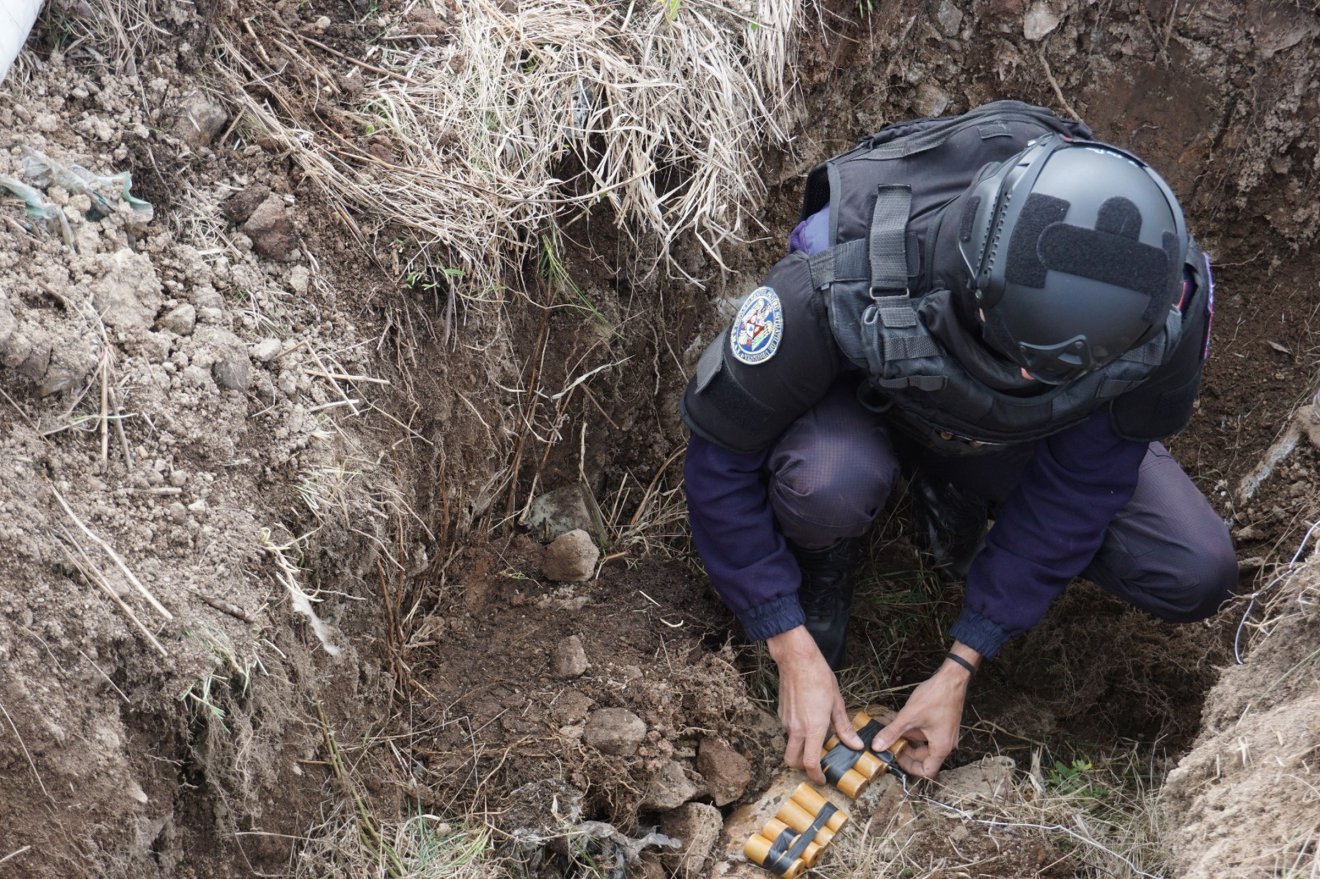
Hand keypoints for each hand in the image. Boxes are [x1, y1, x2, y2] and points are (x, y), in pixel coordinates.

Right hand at [767, 626, 863, 783]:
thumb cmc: (818, 677)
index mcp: (813, 727)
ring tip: (815, 739)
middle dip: (802, 768)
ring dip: (799, 749)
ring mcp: (786, 721)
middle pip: (793, 761)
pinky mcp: (781, 714)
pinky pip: (787, 731)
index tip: (822, 779)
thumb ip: (844, 728)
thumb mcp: (836, 702)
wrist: (796, 659)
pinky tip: (807, 722)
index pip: (810, 762)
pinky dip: (796, 734)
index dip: (816, 776)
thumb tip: (856, 745)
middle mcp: (796, 728)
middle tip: (816, 765)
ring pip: (790, 745)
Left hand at [870, 644, 979, 777]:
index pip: (927, 771)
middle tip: (886, 744)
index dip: (909, 768)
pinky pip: (922, 730)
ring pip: (919, 741)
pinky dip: (909, 727)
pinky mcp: (940, 722)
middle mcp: (944, 743)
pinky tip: (893, 719)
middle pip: (922, 757)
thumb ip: (892, 732)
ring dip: (903, 736)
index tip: (895, 759)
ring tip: (885, 728)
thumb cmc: (937, 696)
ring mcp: (942, 732)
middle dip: (902, 750)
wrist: (952, 678)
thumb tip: (877, 746)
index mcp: (941, 747)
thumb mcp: (909, 716)